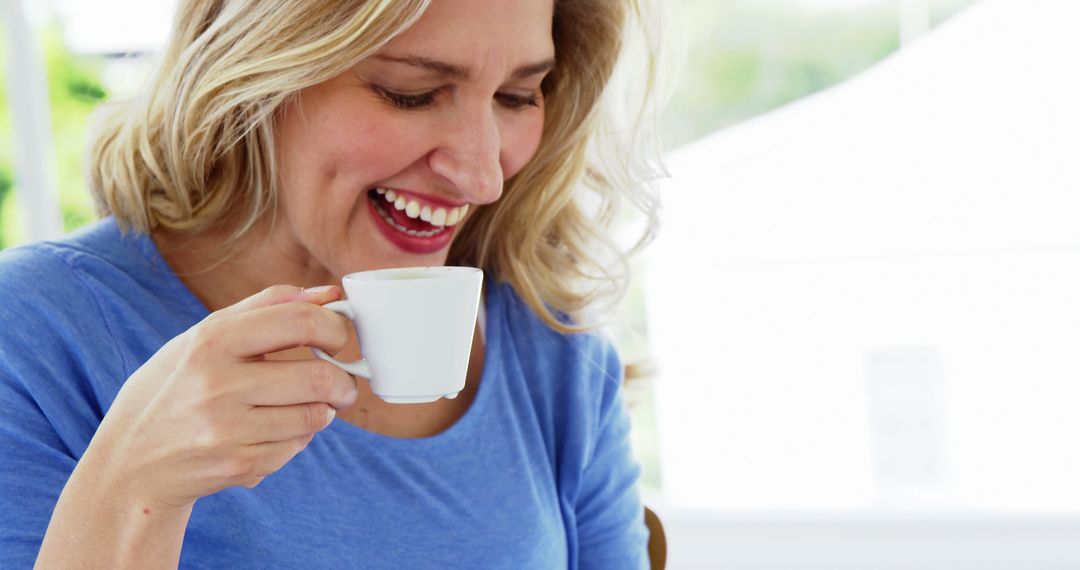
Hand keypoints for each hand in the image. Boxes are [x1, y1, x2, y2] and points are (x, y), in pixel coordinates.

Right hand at [88, 285, 356, 512]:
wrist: (131, 461)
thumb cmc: (176, 387)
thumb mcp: (205, 335)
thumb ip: (269, 306)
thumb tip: (329, 294)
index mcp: (212, 340)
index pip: (301, 322)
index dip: (335, 329)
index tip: (339, 340)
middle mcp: (218, 384)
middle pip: (318, 377)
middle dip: (343, 382)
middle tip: (343, 385)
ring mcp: (228, 429)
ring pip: (314, 416)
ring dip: (323, 412)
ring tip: (307, 407)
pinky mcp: (238, 465)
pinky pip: (296, 447)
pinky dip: (297, 439)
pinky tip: (273, 432)